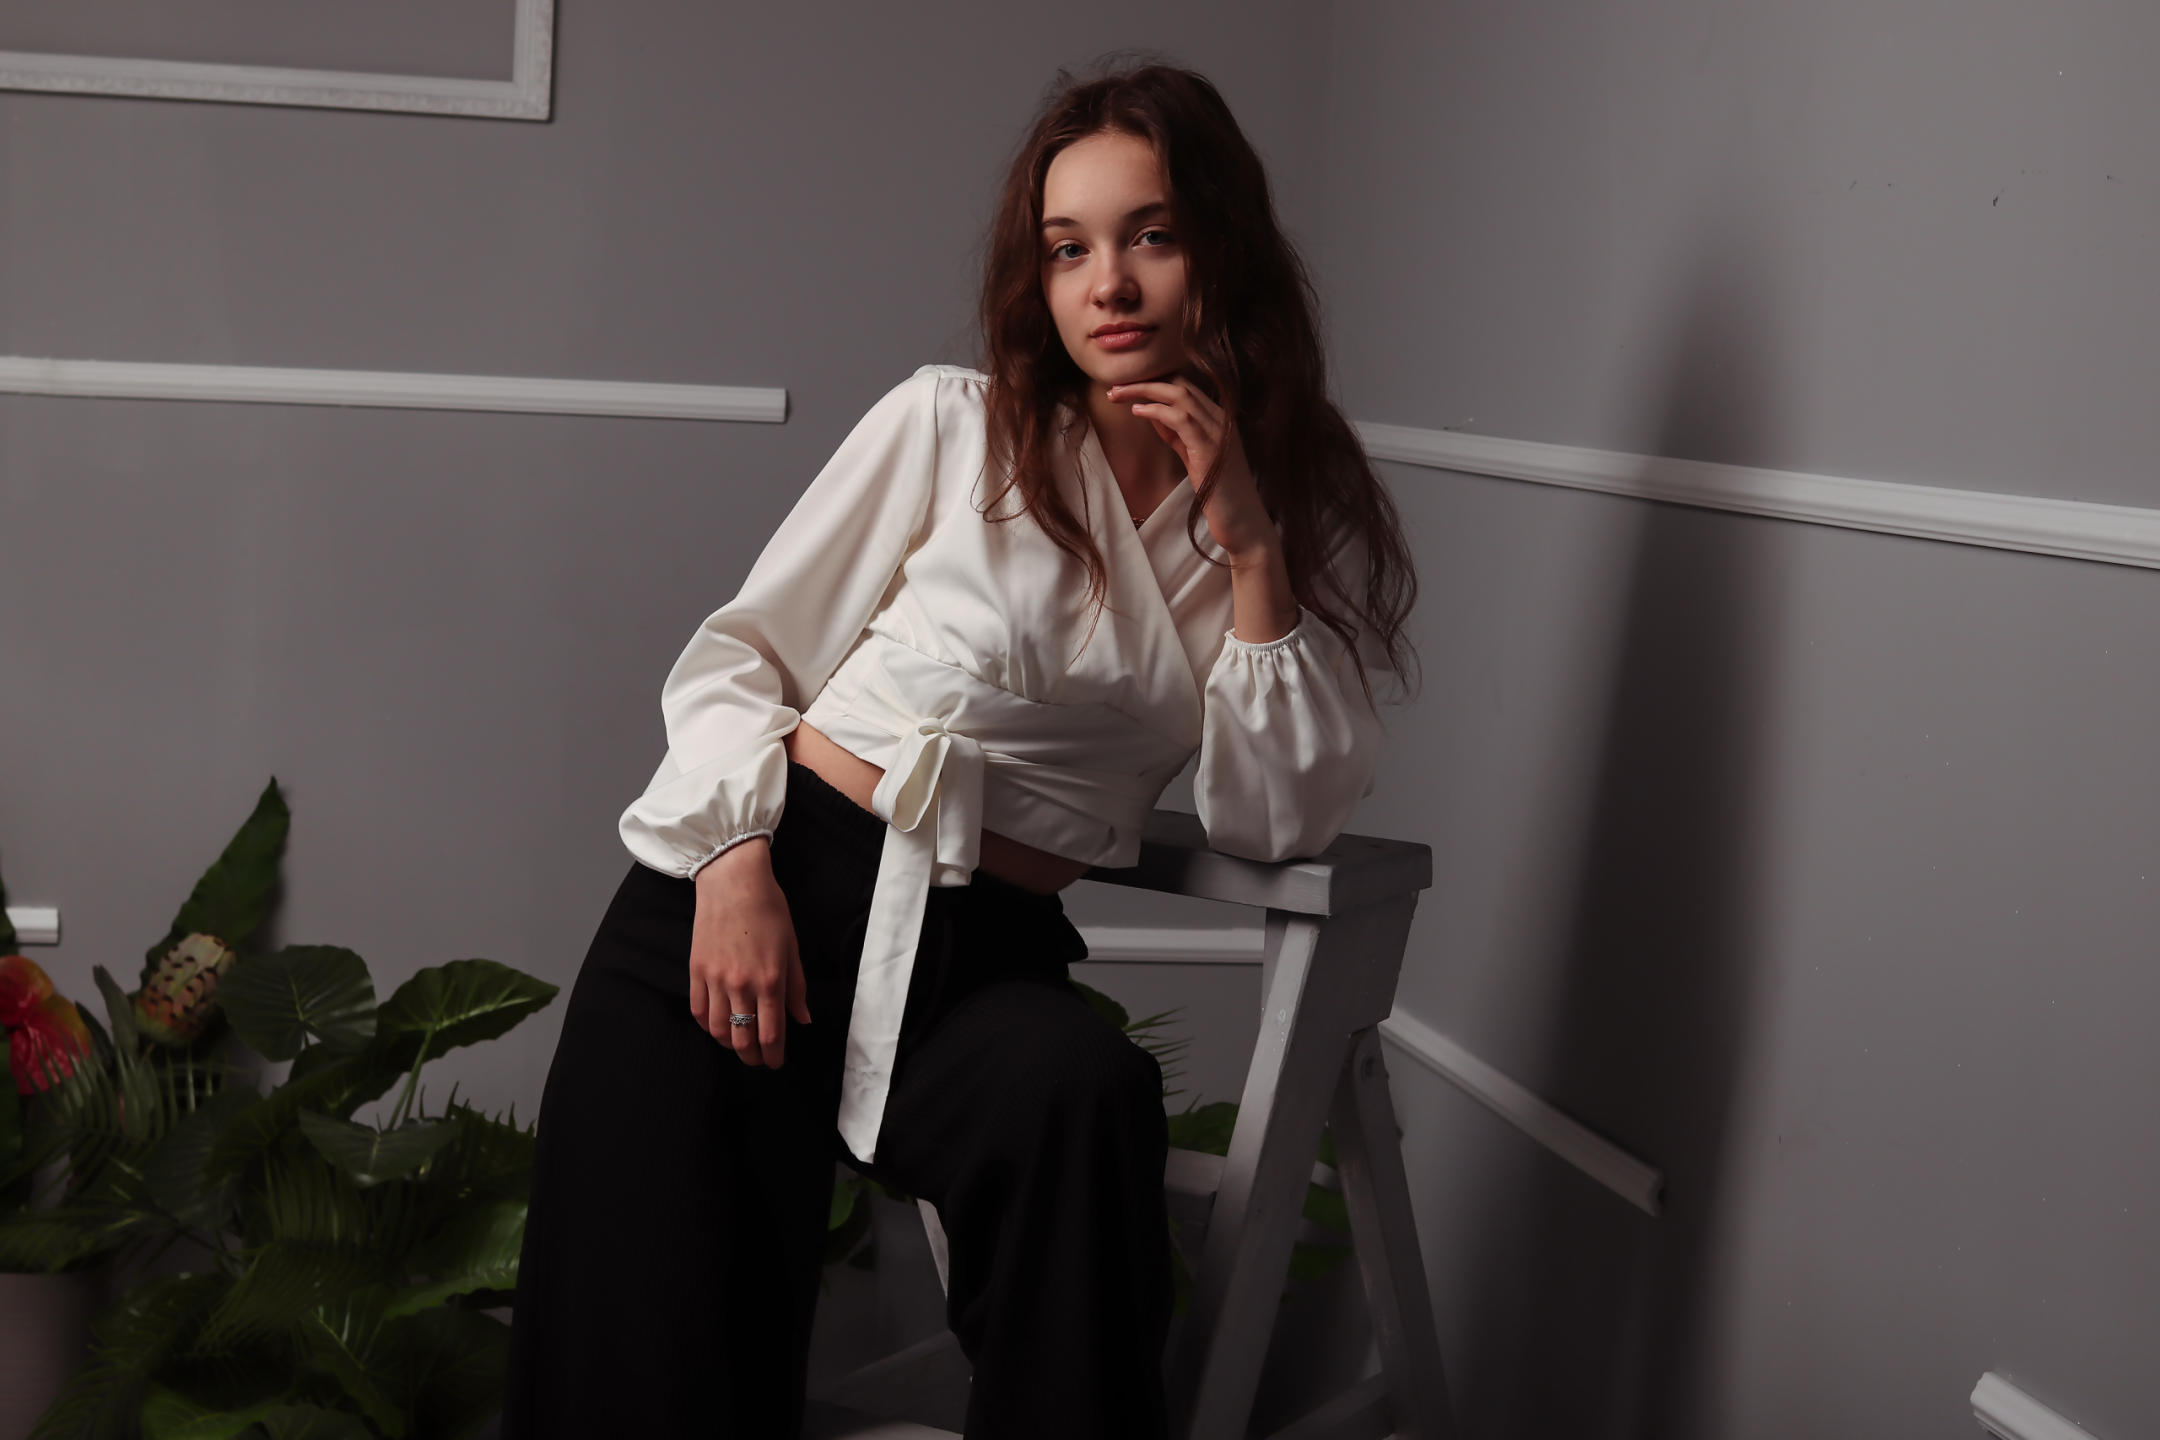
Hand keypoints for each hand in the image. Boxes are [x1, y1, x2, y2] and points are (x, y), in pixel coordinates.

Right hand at [689, 838, 812, 1067]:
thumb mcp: (792, 947)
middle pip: (743, 1039)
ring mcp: (715, 979)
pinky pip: (698, 1010)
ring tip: (739, 1044)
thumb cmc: (769, 910)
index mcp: (771, 980)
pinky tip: (718, 1026)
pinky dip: (708, 1025)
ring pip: (719, 1030)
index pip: (771, 1033)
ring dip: (730, 1045)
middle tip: (759, 1059)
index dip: (774, 1055)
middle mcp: (742, 985)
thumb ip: (796, 987)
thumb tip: (803, 1020)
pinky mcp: (696, 970)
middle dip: (753, 1057)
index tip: (776, 1063)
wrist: (733, 882)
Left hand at [1104, 374, 1277, 562]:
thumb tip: (1152, 414)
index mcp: (1219, 418)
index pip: (1185, 386)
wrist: (1243, 522)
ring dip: (1144, 390)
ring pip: (1179, 394)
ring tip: (1117, 393)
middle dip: (1145, 381)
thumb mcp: (1194, 456)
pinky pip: (1180, 418)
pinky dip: (1156, 411)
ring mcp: (1218, 431)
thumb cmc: (1219, 493)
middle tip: (1115, 386)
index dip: (1155, 381)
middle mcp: (1221, 418)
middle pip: (1180, 383)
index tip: (1127, 385)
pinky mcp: (1210, 447)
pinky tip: (1137, 411)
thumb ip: (1177, 434)